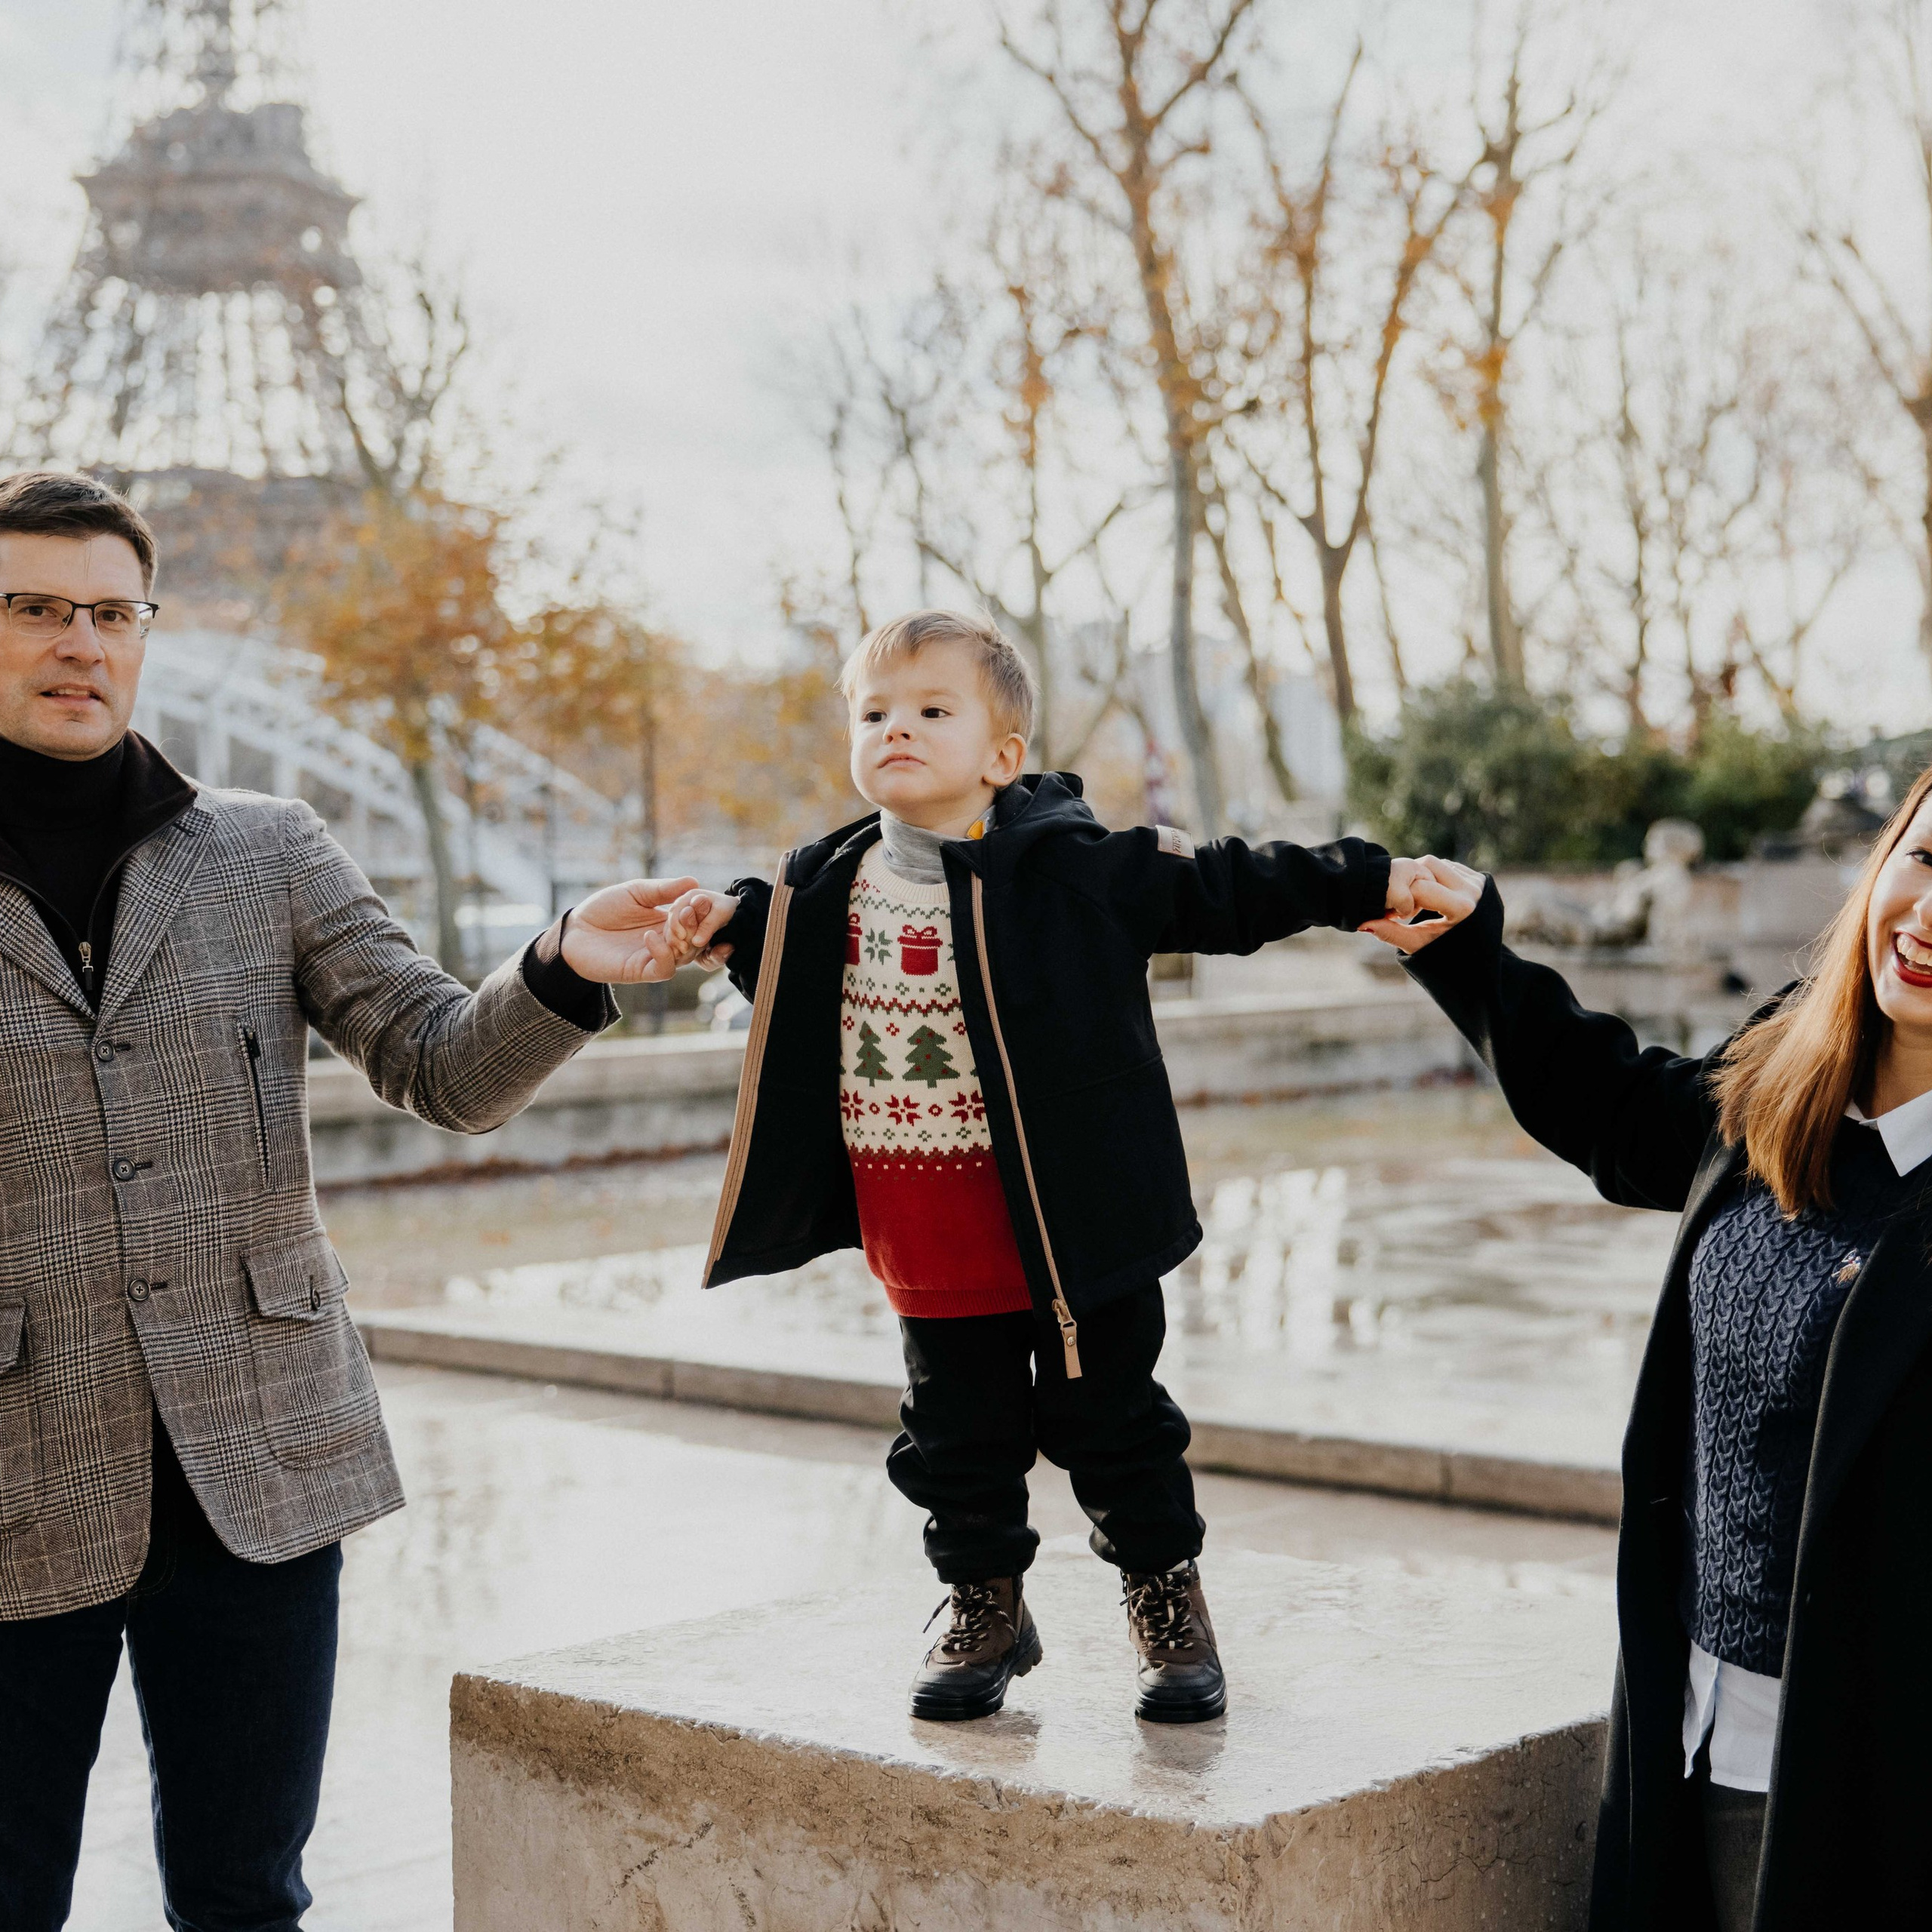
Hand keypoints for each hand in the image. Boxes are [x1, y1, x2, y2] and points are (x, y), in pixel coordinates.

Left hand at [551, 877, 735, 983]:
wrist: (575, 930)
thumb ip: (664, 889)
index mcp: (670, 921)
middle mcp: (668, 941)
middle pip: (698, 938)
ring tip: (674, 920)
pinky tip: (650, 936)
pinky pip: (665, 969)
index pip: (698, 919)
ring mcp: (656, 957)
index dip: (704, 910)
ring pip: (686, 955)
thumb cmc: (604, 908)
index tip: (701, 897)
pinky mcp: (642, 971)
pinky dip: (663, 953)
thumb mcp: (636, 892)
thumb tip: (694, 882)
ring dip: (684, 937)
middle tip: (688, 909)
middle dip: (697, 924)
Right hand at [1359, 856, 1484, 954]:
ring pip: (1438, 862)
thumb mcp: (1417, 946)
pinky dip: (1435, 876)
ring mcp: (1479, 882)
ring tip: (1416, 898)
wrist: (1482, 961)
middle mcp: (1473, 891)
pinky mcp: (1481, 879)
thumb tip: (1362, 923)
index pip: (1420, 887)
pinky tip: (1430, 893)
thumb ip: (1391, 933)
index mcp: (1462, 908)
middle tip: (1403, 899)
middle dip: (1409, 878)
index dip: (1402, 896)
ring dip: (1421, 874)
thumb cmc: (1445, 957)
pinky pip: (1450, 866)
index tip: (1396, 911)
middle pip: (1428, 864)